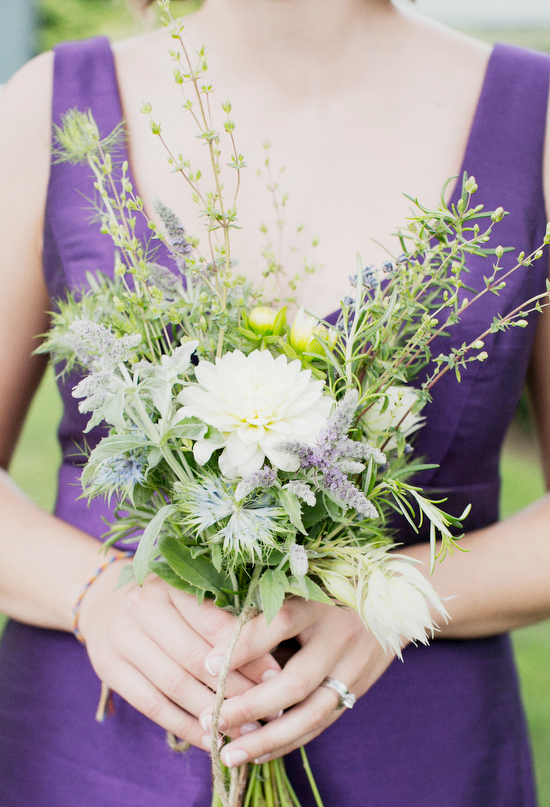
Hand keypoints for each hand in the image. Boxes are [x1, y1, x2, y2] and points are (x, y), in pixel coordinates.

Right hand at [77, 561, 280, 749]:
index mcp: (171, 583)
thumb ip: (223, 619)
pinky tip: (210, 740)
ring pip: (175, 685)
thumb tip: (272, 658)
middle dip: (236, 689)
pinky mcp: (109, 667)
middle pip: (196, 658)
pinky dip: (184, 727)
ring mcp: (122, 637)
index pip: (215, 624)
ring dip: (213, 714)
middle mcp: (142, 606)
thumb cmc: (163, 598)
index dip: (248, 652)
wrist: (101, 598)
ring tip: (247, 731)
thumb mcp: (190, 595)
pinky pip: (152, 705)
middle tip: (269, 710)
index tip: (276, 676)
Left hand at [199, 598, 397, 766]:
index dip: (242, 645)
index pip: (279, 624)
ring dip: (268, 739)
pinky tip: (259, 754)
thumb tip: (217, 643)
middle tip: (212, 719)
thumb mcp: (300, 588)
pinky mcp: (357, 689)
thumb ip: (266, 611)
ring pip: (311, 713)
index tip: (206, 665)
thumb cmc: (328, 589)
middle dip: (250, 706)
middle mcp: (339, 637)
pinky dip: (290, 741)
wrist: (390, 600)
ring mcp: (352, 668)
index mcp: (319, 604)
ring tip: (228, 754)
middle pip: (296, 680)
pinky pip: (322, 723)